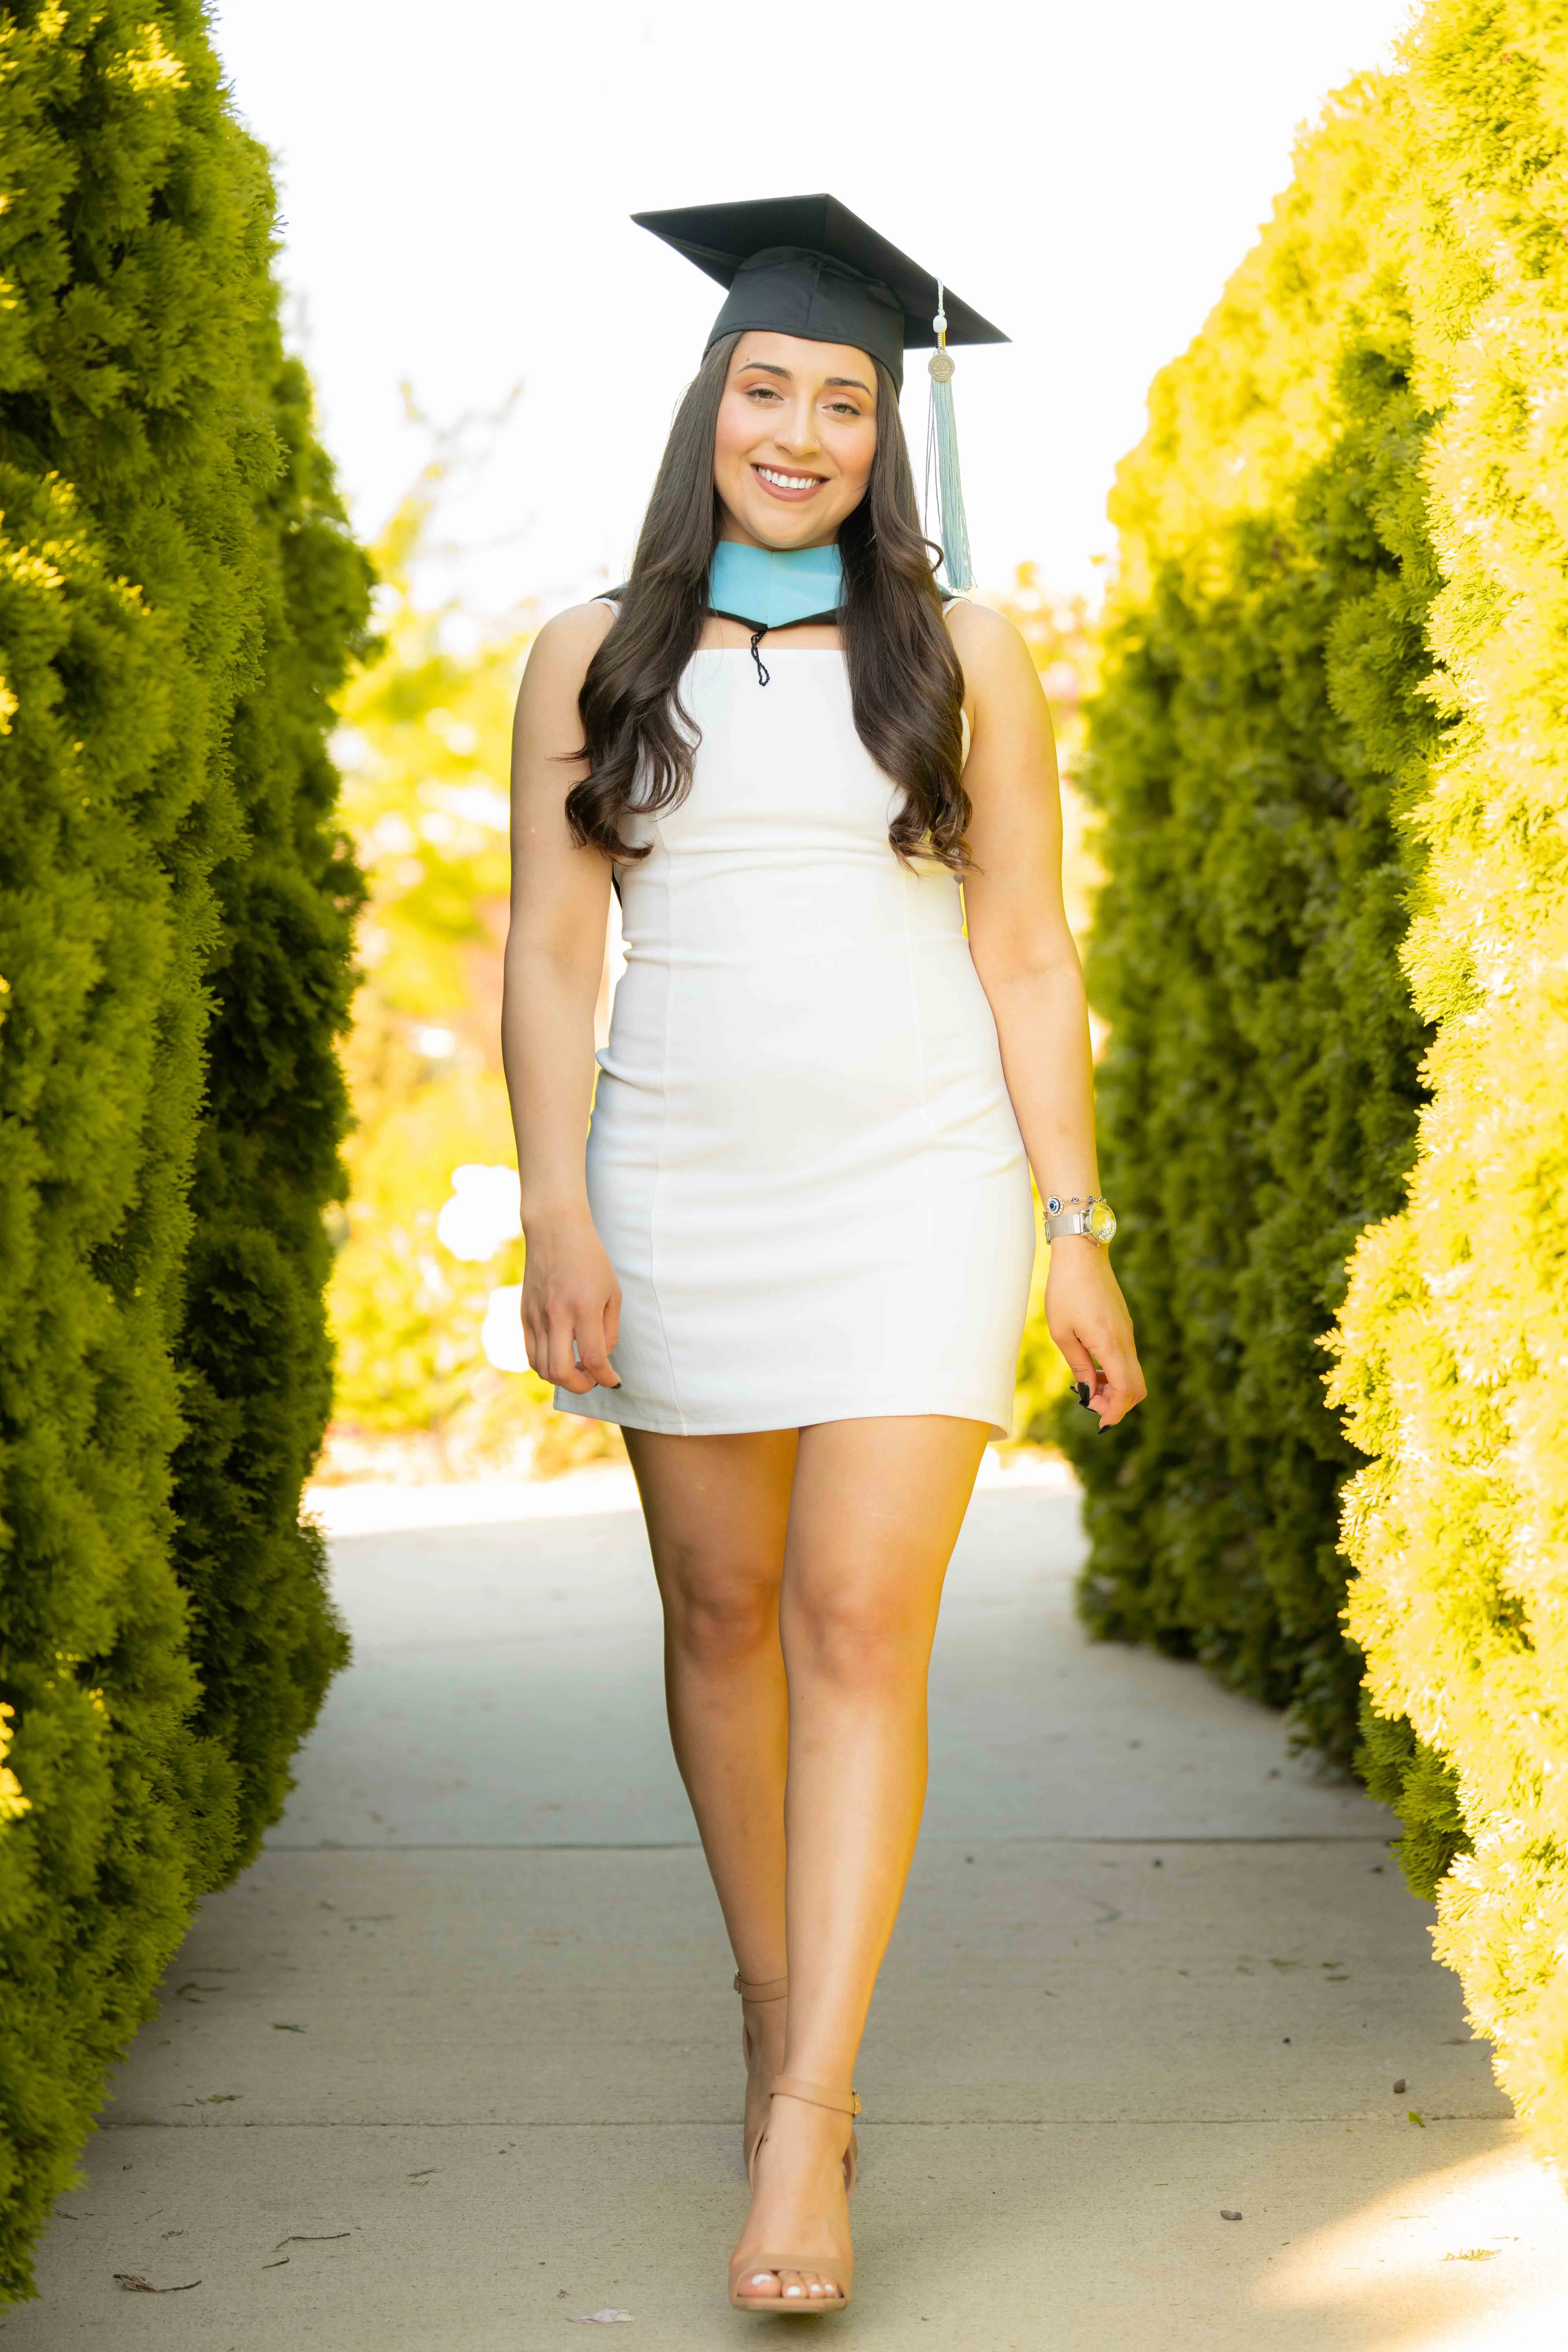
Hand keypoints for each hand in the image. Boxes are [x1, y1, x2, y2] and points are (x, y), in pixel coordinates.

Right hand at [520, 1209, 621, 1393]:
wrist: (555, 1230)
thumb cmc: (590, 1258)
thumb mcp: (612, 1292)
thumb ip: (609, 1330)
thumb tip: (601, 1359)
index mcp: (584, 1308)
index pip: (594, 1359)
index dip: (607, 1378)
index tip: (614, 1380)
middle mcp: (556, 1315)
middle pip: (561, 1372)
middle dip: (581, 1386)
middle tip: (593, 1379)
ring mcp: (536, 1316)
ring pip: (542, 1368)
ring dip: (562, 1378)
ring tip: (578, 1368)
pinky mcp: (524, 1314)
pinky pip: (530, 1353)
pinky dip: (546, 1364)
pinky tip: (561, 1355)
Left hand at [1046, 1239, 1144, 1428]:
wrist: (1081, 1253)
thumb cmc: (1065, 1290)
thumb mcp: (1062, 1332)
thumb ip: (1078, 1366)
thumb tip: (1089, 1394)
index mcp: (1110, 1343)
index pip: (1126, 1389)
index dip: (1116, 1411)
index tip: (1099, 1421)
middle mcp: (1125, 1340)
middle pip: (1137, 1387)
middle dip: (1117, 1404)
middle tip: (1091, 1405)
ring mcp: (1127, 1332)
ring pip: (1132, 1373)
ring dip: (1114, 1388)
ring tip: (1087, 1387)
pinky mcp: (1123, 1325)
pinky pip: (1126, 1358)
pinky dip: (1113, 1372)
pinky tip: (1091, 1369)